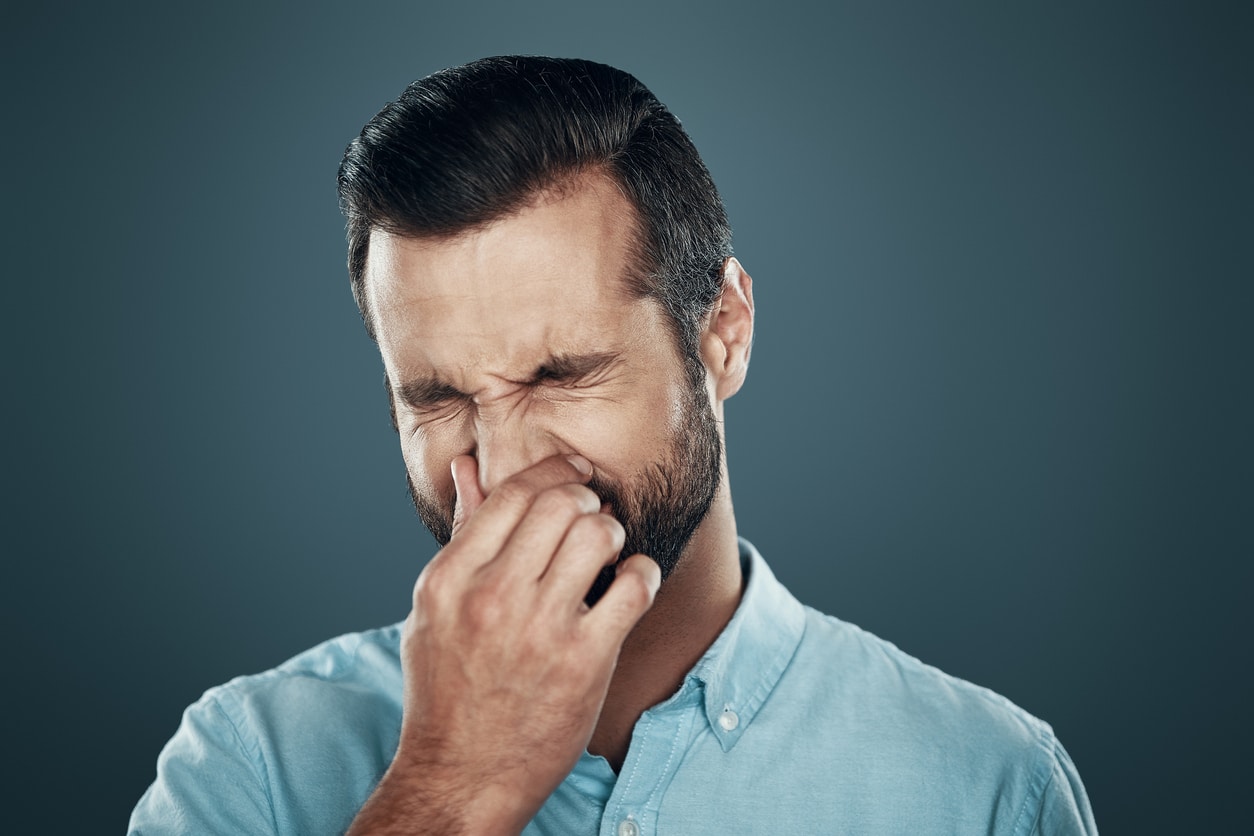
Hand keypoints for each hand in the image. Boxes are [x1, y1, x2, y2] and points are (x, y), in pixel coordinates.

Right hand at [349, 454, 660, 834]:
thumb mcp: (434, 609)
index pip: (513, 494)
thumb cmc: (447, 689)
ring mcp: (539, 629)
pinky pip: (634, 585)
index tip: (576, 470)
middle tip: (593, 513)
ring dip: (612, 533)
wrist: (461, 774)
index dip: (554, 470)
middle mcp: (491, 596)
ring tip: (608, 551)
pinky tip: (630, 584)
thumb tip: (467, 466)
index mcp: (450, 579)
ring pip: (598, 535)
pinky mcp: (584, 661)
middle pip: (560, 504)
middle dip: (586, 499)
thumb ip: (461, 538)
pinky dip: (641, 574)